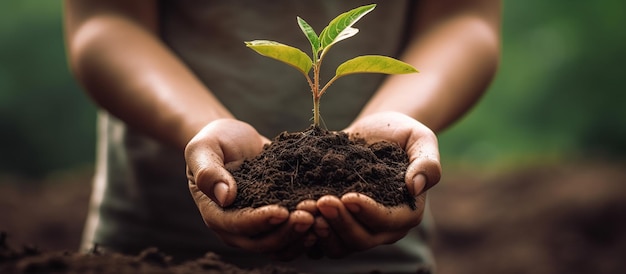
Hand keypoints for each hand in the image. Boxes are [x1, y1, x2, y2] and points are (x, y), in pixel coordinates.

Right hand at [185, 119, 314, 258]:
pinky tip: (325, 219)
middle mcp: (236, 228)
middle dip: (288, 231)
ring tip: (321, 217)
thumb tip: (224, 196)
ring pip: (281, 247)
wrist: (233, 140)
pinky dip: (308, 234)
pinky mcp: (276, 223)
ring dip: (301, 236)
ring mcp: (258, 228)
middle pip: (263, 243)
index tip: (282, 211)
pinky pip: (293, 238)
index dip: (260, 221)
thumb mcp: (203, 148)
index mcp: (216, 213)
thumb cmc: (215, 141)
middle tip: (310, 213)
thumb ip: (208, 171)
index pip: (238, 225)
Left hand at [310, 111, 440, 257]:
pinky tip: (296, 213)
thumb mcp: (421, 138)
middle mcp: (383, 227)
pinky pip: (322, 239)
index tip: (348, 196)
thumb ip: (427, 162)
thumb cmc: (402, 133)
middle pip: (361, 239)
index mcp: (407, 212)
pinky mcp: (338, 222)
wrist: (376, 131)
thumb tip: (415, 187)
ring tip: (305, 208)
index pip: (388, 222)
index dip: (368, 213)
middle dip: (340, 222)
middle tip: (321, 201)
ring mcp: (358, 227)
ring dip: (322, 230)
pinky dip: (309, 232)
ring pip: (340, 245)